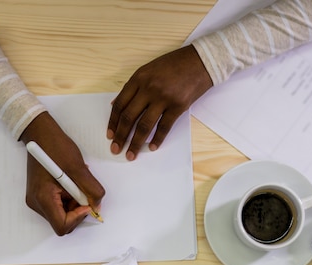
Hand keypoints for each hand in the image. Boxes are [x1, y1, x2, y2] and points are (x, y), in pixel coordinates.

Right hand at [20, 112, 104, 235]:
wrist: (40, 133)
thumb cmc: (56, 147)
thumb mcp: (79, 169)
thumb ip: (91, 190)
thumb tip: (97, 206)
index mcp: (42, 198)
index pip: (62, 225)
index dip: (78, 217)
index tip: (87, 203)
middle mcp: (37, 202)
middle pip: (62, 221)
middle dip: (78, 209)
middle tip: (83, 189)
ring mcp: (37, 199)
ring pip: (62, 213)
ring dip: (75, 201)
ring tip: (76, 181)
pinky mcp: (41, 194)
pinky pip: (59, 204)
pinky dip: (69, 196)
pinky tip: (71, 181)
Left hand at [107, 45, 212, 160]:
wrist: (201, 61)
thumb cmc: (174, 65)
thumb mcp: (149, 70)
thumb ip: (132, 87)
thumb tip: (115, 104)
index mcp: (138, 78)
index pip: (120, 104)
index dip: (113, 122)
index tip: (110, 135)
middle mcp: (148, 88)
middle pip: (129, 117)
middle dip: (121, 136)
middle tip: (116, 149)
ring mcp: (163, 98)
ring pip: (144, 125)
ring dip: (136, 143)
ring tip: (131, 154)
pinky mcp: (178, 106)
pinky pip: (164, 127)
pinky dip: (157, 139)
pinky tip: (152, 147)